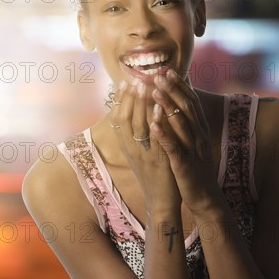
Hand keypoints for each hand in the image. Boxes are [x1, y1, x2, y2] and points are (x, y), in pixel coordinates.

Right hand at [110, 78, 180, 212]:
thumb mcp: (139, 152)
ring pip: (138, 126)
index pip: (118, 118)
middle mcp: (131, 148)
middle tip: (135, 78)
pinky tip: (160, 109)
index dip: (120, 100)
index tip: (124, 82)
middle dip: (130, 97)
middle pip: (126, 118)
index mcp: (126, 146)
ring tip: (145, 86)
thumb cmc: (152, 173)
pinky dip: (157, 122)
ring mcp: (143, 154)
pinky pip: (155, 139)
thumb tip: (134, 112)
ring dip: (141, 104)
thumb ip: (136, 133)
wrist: (160, 200)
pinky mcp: (157, 160)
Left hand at [150, 69, 217, 213]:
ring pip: (180, 124)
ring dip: (167, 106)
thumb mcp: (192, 142)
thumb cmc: (194, 167)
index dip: (179, 85)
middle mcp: (198, 136)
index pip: (190, 101)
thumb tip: (177, 104)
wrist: (205, 197)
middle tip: (158, 74)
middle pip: (186, 107)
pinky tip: (153, 124)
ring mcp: (192, 149)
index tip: (167, 70)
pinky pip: (173, 147)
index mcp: (199, 129)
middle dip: (172, 89)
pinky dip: (164, 134)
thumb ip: (187, 123)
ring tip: (154, 91)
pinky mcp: (184, 164)